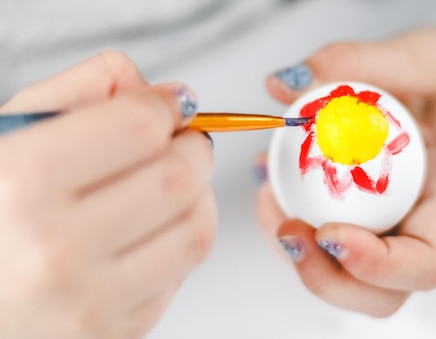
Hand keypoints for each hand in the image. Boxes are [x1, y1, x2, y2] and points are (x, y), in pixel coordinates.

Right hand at [0, 51, 216, 337]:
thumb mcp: (7, 136)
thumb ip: (77, 94)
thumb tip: (157, 90)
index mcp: (20, 183)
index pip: (137, 127)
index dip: (166, 106)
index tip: (171, 105)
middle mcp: (54, 249)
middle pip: (177, 177)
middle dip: (193, 148)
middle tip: (182, 141)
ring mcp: (87, 301)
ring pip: (195, 229)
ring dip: (199, 196)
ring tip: (172, 184)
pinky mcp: (111, 334)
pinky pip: (180, 275)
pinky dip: (179, 242)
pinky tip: (150, 230)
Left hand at [256, 27, 435, 316]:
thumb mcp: (413, 57)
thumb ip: (351, 62)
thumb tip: (280, 84)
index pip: (426, 261)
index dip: (378, 266)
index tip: (329, 232)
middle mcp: (420, 227)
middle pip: (381, 294)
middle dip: (326, 278)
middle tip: (287, 230)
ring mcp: (391, 230)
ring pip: (347, 281)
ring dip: (299, 258)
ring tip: (269, 198)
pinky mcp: (363, 221)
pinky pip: (325, 249)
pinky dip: (290, 228)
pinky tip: (272, 186)